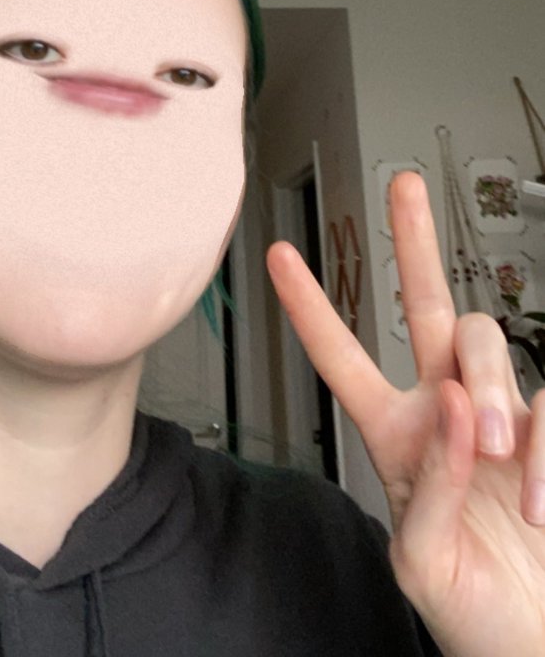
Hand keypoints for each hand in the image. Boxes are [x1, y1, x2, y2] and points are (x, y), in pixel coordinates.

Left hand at [267, 171, 544, 656]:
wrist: (534, 639)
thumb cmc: (470, 611)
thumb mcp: (421, 562)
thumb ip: (427, 486)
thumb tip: (454, 407)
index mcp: (395, 436)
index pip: (343, 360)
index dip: (311, 309)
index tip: (278, 259)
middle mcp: (447, 411)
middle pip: (428, 306)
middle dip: (415, 242)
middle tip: (403, 186)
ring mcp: (502, 418)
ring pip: (486, 346)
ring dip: (493, 391)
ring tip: (498, 452)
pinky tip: (538, 502)